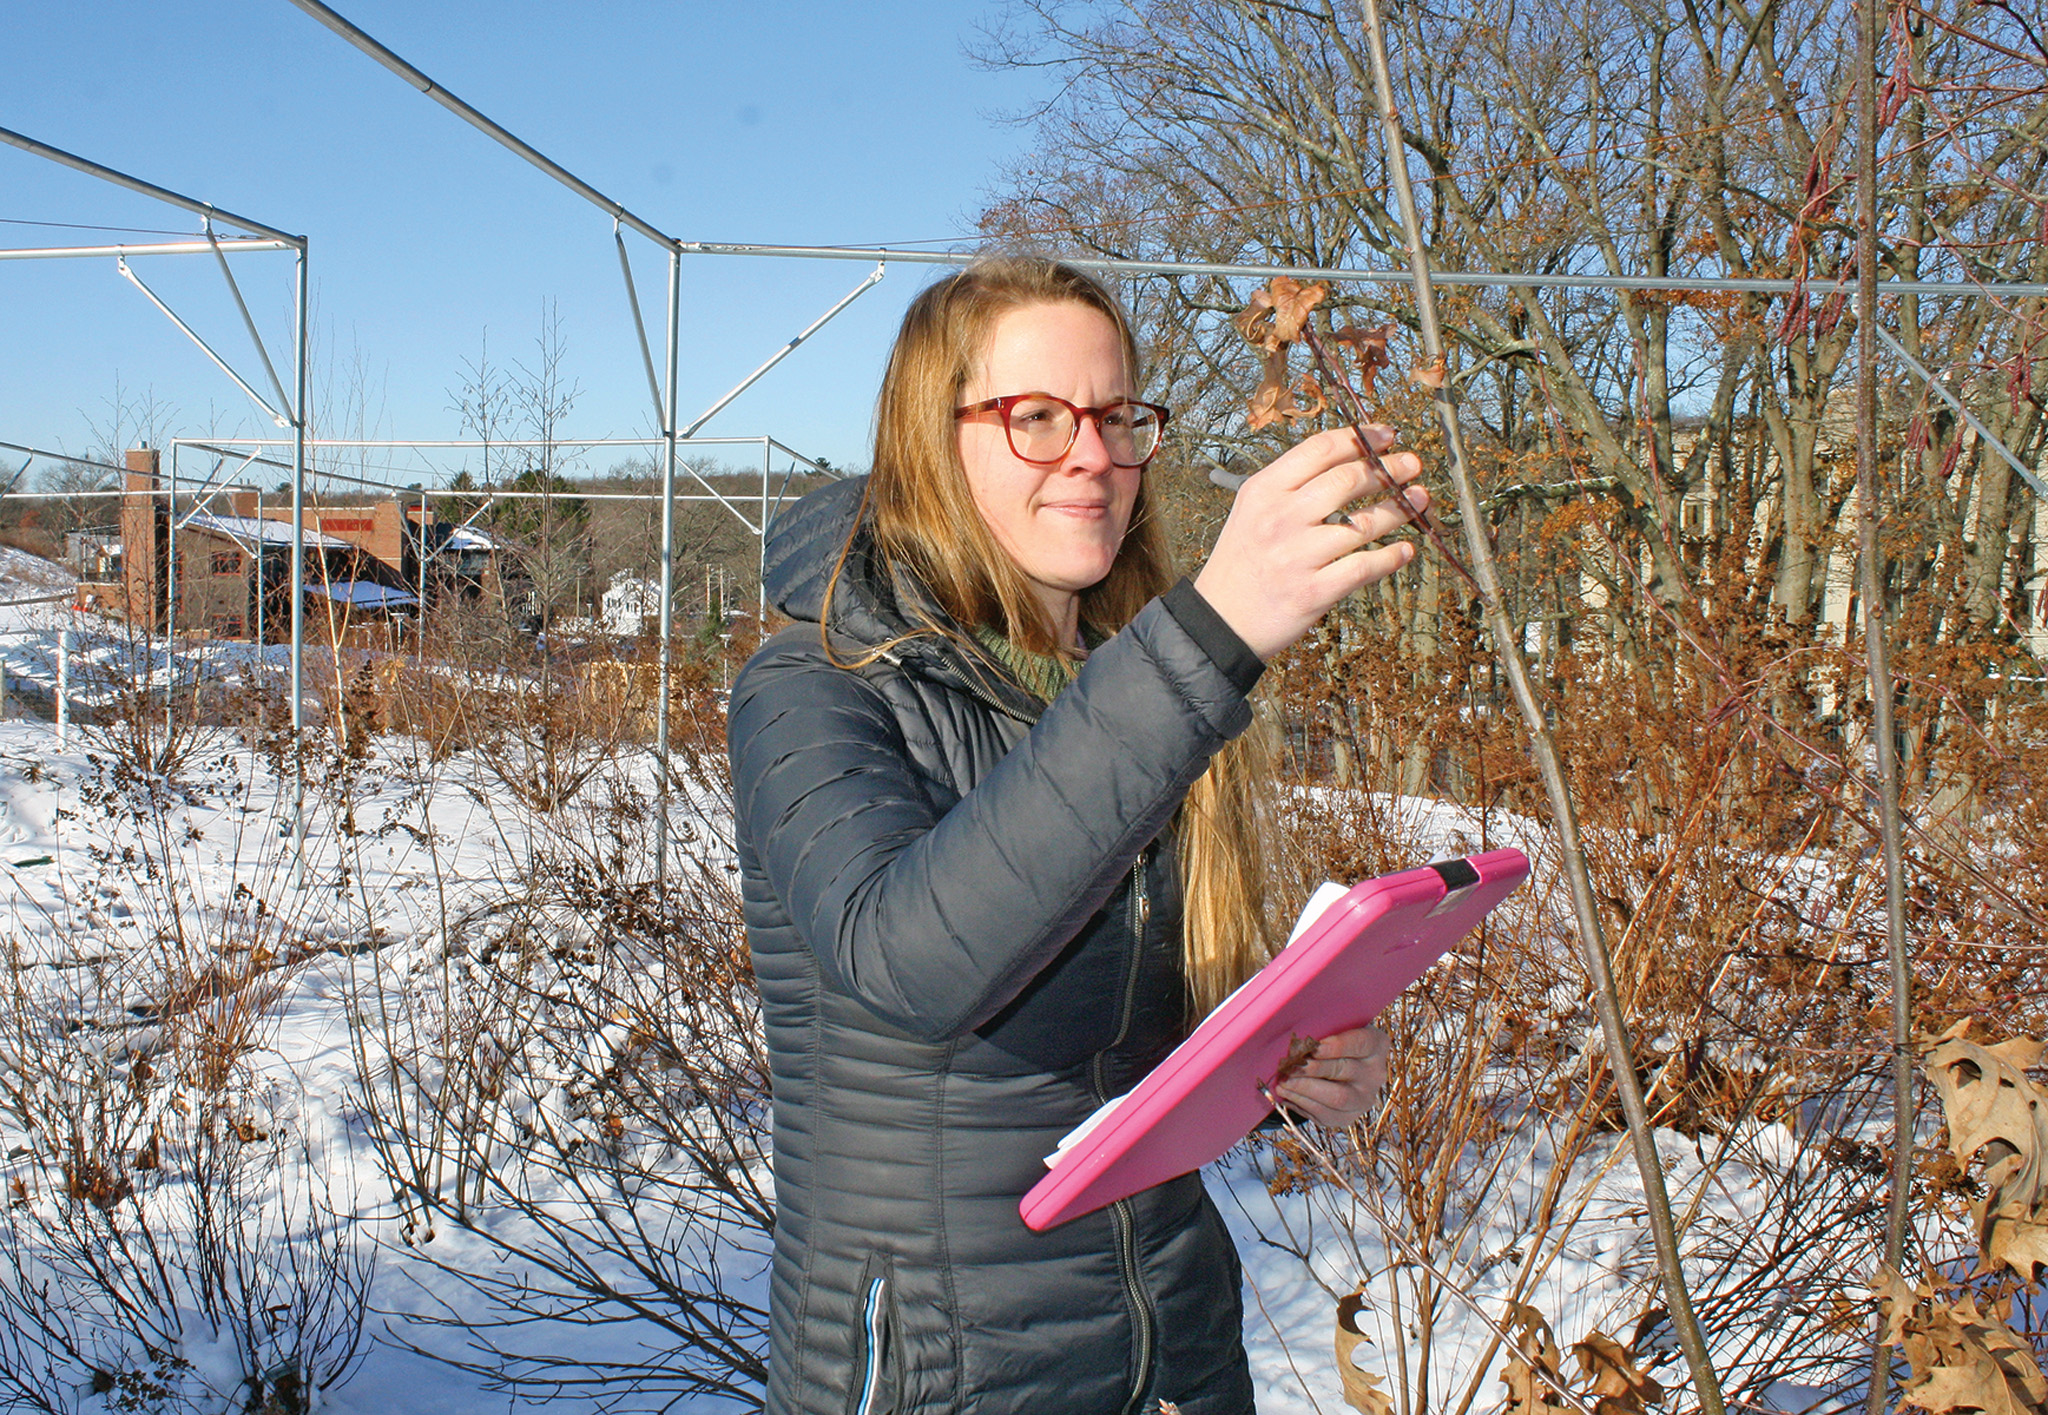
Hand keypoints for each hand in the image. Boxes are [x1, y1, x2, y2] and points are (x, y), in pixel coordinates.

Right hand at [1192, 425, 1426, 660]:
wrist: (1219, 621)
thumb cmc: (1241, 563)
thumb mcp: (1251, 510)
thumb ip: (1291, 485)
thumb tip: (1348, 460)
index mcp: (1264, 490)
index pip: (1320, 449)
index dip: (1361, 437)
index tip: (1386, 435)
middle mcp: (1280, 518)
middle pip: (1348, 479)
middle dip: (1389, 468)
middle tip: (1410, 464)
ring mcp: (1297, 556)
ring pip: (1364, 523)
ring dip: (1400, 508)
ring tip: (1419, 499)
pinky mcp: (1313, 591)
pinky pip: (1364, 567)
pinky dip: (1391, 557)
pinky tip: (1404, 549)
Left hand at [1273, 1025, 1388, 1127]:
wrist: (1336, 1070)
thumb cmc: (1330, 1043)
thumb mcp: (1332, 1030)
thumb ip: (1321, 1030)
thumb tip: (1297, 1041)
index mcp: (1376, 1045)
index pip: (1359, 1043)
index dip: (1336, 1046)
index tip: (1313, 1047)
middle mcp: (1375, 1073)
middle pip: (1342, 1070)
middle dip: (1311, 1069)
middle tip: (1289, 1066)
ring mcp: (1364, 1098)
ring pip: (1335, 1097)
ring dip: (1304, 1089)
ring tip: (1283, 1082)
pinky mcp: (1347, 1116)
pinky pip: (1324, 1114)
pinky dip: (1301, 1103)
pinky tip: (1287, 1094)